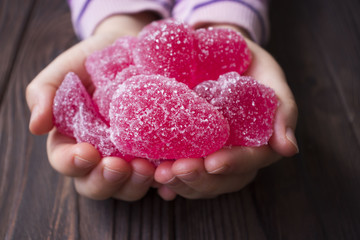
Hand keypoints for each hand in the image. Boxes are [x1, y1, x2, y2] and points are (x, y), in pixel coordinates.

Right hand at [26, 13, 158, 200]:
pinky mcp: (156, 154)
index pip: (67, 161)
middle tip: (119, 166)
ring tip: (148, 168)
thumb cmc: (91, 62)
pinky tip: (169, 180)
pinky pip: (160, 177)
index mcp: (73, 141)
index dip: (73, 163)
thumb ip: (44, 94)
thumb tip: (36, 126)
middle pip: (98, 184)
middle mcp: (101, 156)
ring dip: (136, 183)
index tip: (86, 153)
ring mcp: (130, 157)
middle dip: (107, 180)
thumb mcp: (64, 71)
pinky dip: (165, 184)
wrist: (128, 49)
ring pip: (129, 186)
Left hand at [154, 27, 298, 199]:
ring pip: (200, 182)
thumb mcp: (271, 77)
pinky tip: (156, 185)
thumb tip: (289, 149)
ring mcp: (211, 155)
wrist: (216, 52)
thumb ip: (283, 109)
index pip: (250, 161)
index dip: (233, 164)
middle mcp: (235, 154)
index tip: (213, 162)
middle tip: (174, 171)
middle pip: (221, 179)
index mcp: (258, 142)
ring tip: (159, 174)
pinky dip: (169, 184)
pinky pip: (180, 174)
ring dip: (179, 183)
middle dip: (198, 178)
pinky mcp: (190, 151)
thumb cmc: (248, 63)